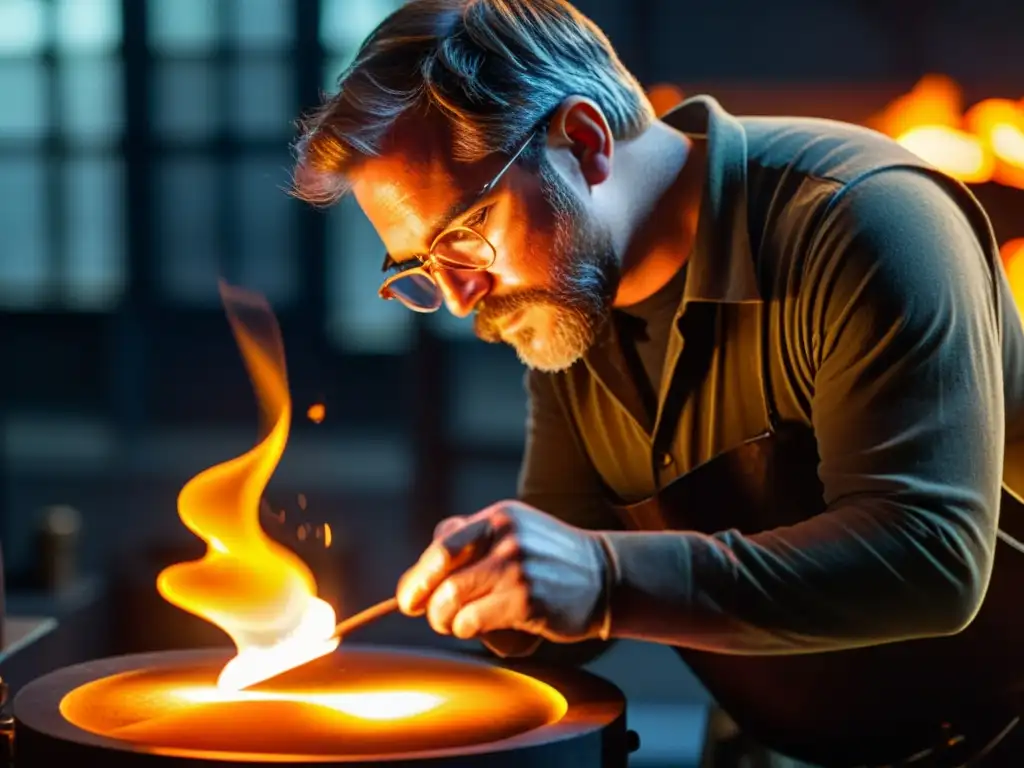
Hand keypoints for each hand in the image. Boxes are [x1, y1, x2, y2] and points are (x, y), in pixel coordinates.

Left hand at [396, 501, 610, 641]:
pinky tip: (484, 629)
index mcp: (498, 517)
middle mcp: (505, 538)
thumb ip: (474, 539)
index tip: (409, 598)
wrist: (606, 577)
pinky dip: (469, 630)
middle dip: (427, 602)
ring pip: (451, 600)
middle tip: (435, 616)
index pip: (443, 544)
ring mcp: (516, 568)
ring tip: (458, 624)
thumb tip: (424, 567)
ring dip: (446, 620)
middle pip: (441, 575)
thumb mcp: (515, 531)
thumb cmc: (550, 560)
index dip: (418, 575)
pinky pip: (473, 622)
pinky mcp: (526, 600)